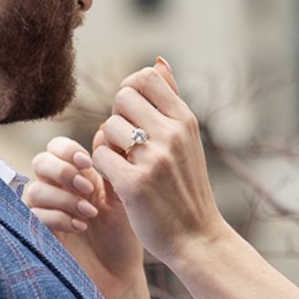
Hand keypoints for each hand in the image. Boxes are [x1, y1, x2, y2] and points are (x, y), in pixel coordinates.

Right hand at [24, 135, 144, 298]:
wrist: (121, 277)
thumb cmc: (125, 238)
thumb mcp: (126, 199)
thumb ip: (115, 167)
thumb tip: (104, 131)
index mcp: (79, 176)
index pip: (58, 148)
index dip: (67, 150)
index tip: (88, 162)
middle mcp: (58, 191)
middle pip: (40, 162)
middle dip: (62, 171)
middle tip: (88, 188)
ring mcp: (46, 213)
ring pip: (34, 189)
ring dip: (63, 197)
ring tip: (90, 214)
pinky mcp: (38, 235)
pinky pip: (31, 215)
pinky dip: (56, 217)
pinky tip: (80, 227)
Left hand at [89, 58, 227, 268]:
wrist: (198, 238)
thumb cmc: (187, 188)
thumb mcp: (187, 140)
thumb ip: (171, 99)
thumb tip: (158, 61)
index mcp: (186, 120)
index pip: (145, 77)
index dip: (130, 90)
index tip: (132, 113)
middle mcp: (172, 134)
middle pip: (121, 98)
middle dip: (118, 118)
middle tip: (127, 144)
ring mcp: (154, 159)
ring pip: (107, 128)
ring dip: (108, 145)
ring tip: (125, 164)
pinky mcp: (134, 184)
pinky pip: (100, 156)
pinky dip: (103, 169)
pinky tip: (118, 181)